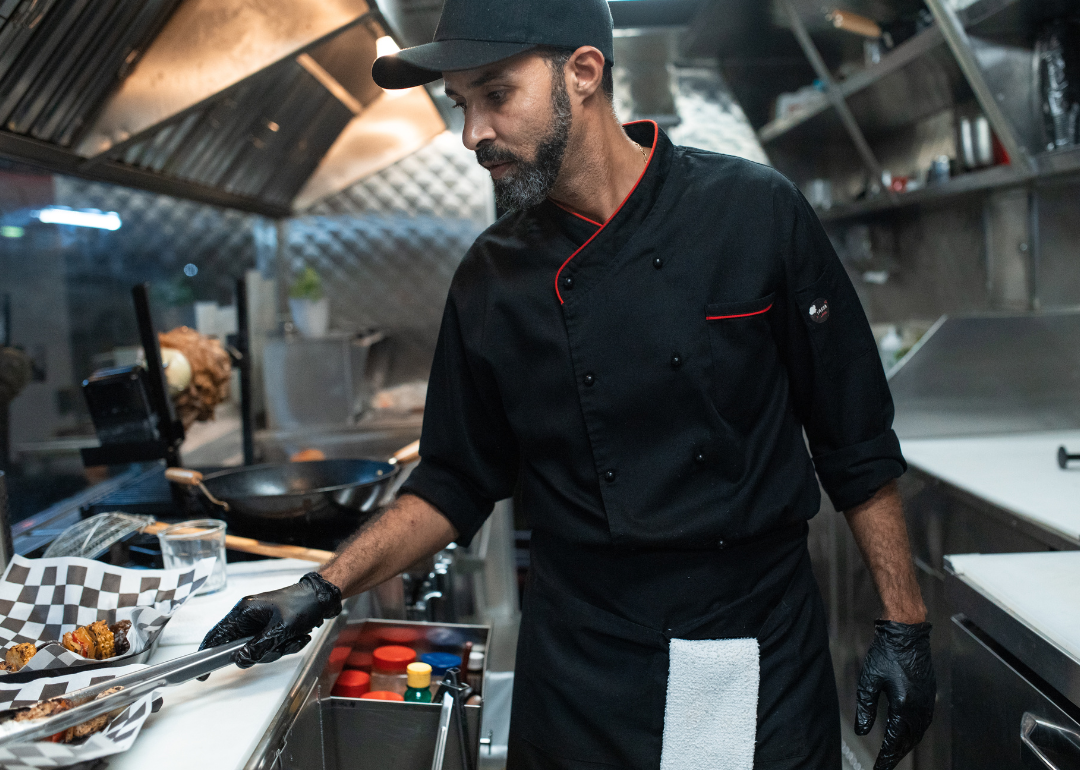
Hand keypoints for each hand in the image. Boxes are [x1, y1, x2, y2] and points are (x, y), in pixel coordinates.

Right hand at [200, 572, 341, 668]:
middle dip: (264, 652)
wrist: (324, 597)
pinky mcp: (272, 628)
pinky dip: (287, 645)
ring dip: (279, 649)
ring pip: (260, 650)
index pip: (217, 635)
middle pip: (242, 648)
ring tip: (296, 637)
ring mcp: (261, 623)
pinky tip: (300, 636)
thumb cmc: (303, 605)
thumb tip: (240, 660)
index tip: (203, 673)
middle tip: (280, 645)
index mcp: (244, 611)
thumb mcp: (280, 629)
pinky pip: (273, 646)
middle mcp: (249, 617)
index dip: (208, 653)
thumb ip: (258, 647)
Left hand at [855, 620, 935, 769]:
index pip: (894, 740)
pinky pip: (923, 722)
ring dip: (906, 746)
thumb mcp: (869, 680)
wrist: (907, 634)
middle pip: (908, 741)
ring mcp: (928, 701)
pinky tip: (906, 736)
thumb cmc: (887, 653)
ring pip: (918, 733)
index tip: (878, 767)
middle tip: (884, 765)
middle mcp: (920, 707)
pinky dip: (914, 734)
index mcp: (904, 705)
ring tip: (893, 755)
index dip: (886, 756)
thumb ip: (865, 708)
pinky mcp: (930, 695)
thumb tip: (862, 731)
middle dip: (896, 755)